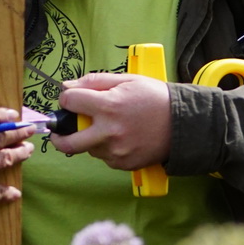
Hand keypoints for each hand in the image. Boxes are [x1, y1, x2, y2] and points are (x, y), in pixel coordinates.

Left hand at [49, 73, 171, 170]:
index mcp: (108, 107)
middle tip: (60, 131)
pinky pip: (104, 157)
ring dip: (90, 138)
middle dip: (59, 135)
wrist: (184, 123)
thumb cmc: (155, 97)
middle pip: (68, 142)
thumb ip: (94, 82)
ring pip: (88, 148)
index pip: (69, 102)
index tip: (71, 99)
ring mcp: (117, 151)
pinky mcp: (124, 164)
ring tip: (108, 127)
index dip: (67, 98)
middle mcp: (109, 132)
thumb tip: (67, 87)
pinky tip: (121, 137)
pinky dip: (106, 148)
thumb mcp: (126, 80)